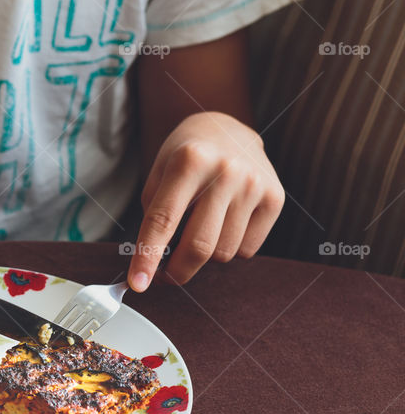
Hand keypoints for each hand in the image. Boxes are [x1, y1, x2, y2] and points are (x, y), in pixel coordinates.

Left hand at [128, 112, 284, 290]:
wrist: (226, 130)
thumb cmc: (185, 158)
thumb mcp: (159, 174)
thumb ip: (155, 216)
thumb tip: (154, 266)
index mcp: (189, 160)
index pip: (163, 221)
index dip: (147, 257)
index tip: (137, 283)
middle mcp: (226, 172)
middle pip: (198, 246)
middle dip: (177, 271)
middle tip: (165, 276)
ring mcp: (254, 185)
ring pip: (223, 253)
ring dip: (204, 255)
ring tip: (199, 229)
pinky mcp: (275, 199)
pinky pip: (246, 250)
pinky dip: (229, 248)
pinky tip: (224, 223)